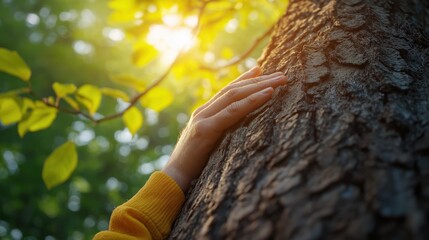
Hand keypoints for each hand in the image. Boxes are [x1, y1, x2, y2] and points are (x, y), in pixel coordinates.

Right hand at [162, 66, 286, 191]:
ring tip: (280, 80)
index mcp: (204, 114)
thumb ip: (219, 132)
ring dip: (260, 86)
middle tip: (282, 74)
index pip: (227, 91)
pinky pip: (232, 112)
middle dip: (259, 80)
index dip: (245, 79)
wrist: (174, 178)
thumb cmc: (194, 165)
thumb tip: (238, 129)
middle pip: (234, 89)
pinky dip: (252, 101)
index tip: (261, 70)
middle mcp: (203, 112)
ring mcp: (203, 118)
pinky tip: (268, 93)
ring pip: (234, 96)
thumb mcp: (209, 144)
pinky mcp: (205, 130)